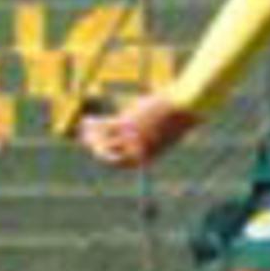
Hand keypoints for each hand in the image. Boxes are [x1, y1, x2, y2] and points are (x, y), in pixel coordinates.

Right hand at [79, 91, 198, 170]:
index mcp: (146, 157)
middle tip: (87, 141)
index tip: (99, 152)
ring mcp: (131, 138)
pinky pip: (104, 127)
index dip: (108, 159)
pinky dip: (93, 124)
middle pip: (108, 155)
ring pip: (103, 141)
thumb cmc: (178, 118)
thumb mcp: (163, 132)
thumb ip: (149, 138)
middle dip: (95, 149)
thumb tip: (135, 136)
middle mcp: (137, 151)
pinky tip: (87, 120)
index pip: (121, 164)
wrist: (185, 106)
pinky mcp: (128, 123)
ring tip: (84, 127)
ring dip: (89, 136)